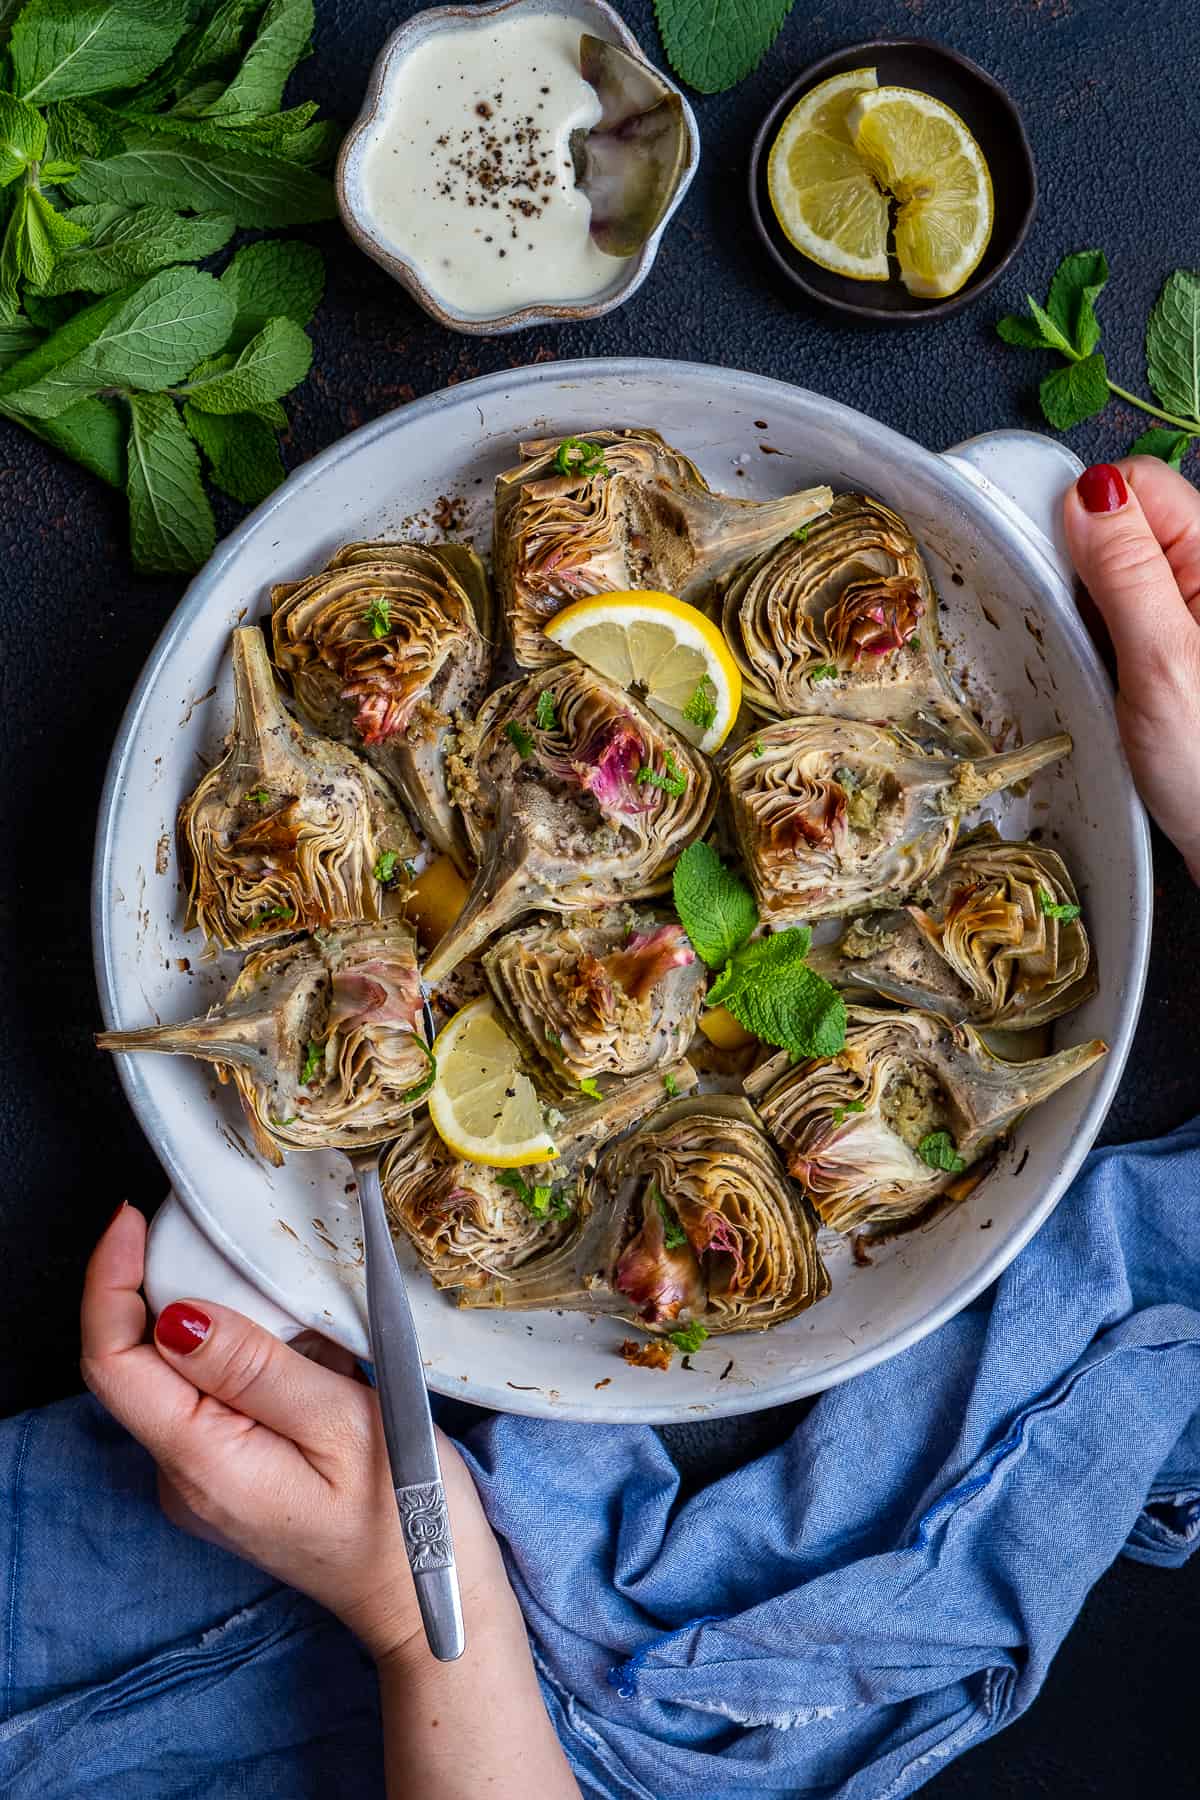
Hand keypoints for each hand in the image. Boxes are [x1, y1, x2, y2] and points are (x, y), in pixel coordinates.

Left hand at [79, 1201, 507, 1664]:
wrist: (427, 1597)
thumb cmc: (403, 1516)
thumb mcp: (342, 1424)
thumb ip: (255, 1367)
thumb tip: (176, 1313)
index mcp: (202, 1462)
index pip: (113, 1360)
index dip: (110, 1280)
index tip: (134, 1219)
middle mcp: (184, 1474)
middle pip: (139, 1360)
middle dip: (166, 1284)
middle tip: (224, 1235)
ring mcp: (203, 1478)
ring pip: (178, 1374)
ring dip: (217, 1318)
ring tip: (282, 1288)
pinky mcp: (229, 1473)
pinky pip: (212, 1395)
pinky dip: (243, 1351)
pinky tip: (300, 1341)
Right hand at [1064, 457, 1199, 880]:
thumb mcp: (1162, 663)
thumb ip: (1126, 572)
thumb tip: (1087, 492)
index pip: (1139, 485)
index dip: (1088, 521)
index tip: (1065, 583)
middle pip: (1127, 528)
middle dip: (1086, 572)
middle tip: (1084, 643)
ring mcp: (1196, 617)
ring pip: (1121, 577)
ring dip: (1092, 614)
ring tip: (1098, 673)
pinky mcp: (1184, 654)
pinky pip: (1128, 621)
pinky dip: (1105, 645)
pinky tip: (1108, 687)